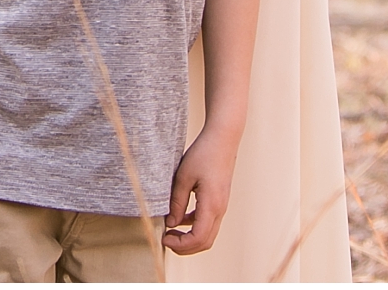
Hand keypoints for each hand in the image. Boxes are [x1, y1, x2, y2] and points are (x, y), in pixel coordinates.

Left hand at [163, 125, 238, 255]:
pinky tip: (180, 218)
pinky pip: (209, 222)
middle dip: (185, 247)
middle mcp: (220, 210)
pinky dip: (195, 227)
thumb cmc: (203, 154)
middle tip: (166, 240)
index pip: (198, 238)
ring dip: (190, 238)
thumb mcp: (183, 177)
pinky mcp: (220, 201)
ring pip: (208, 234)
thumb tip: (170, 223)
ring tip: (170, 231)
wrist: (223, 139)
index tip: (164, 238)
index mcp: (211, 205)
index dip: (180, 245)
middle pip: (205, 242)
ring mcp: (222, 206)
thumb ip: (177, 203)